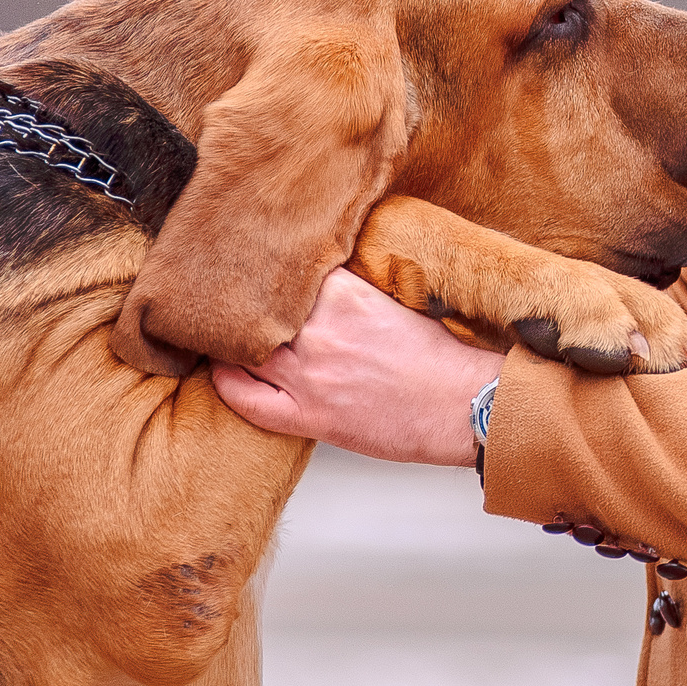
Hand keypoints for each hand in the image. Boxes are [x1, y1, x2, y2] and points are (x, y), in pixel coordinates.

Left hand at [211, 266, 504, 465]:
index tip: (251, 268)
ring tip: (221, 332)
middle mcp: (321, 333)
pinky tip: (223, 371)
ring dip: (229, 340)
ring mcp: (311, 377)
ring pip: (244, 349)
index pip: (283, 272)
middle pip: (255, 310)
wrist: (465, 407)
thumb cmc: (440, 359)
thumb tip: (318, 278)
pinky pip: (247, 398)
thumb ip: (350, 289)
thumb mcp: (395, 302)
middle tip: (222, 296)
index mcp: (346, 297)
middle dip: (239, 304)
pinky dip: (227, 383)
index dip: (264, 271)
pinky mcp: (310, 417)